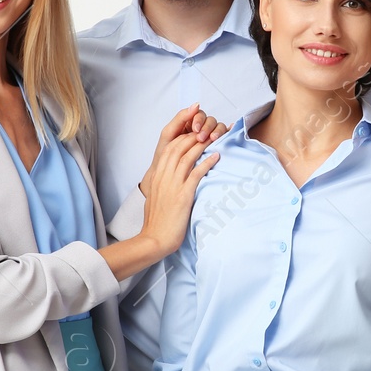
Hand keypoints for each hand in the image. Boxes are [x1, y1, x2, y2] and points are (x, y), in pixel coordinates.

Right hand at [139, 105, 221, 258]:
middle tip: (206, 131)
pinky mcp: (183, 195)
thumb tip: (171, 182)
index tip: (193, 133)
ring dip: (201, 145)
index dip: (182, 138)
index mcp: (156, 177)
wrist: (154, 239)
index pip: (169, 149)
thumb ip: (163, 186)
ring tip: (213, 138)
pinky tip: (216, 156)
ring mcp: (172, 185)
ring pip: (187, 157)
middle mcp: (163, 177)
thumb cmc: (157, 222)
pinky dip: (207, 162)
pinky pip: (196, 174)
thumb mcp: (156, 199)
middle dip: (192, 136)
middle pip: (178, 148)